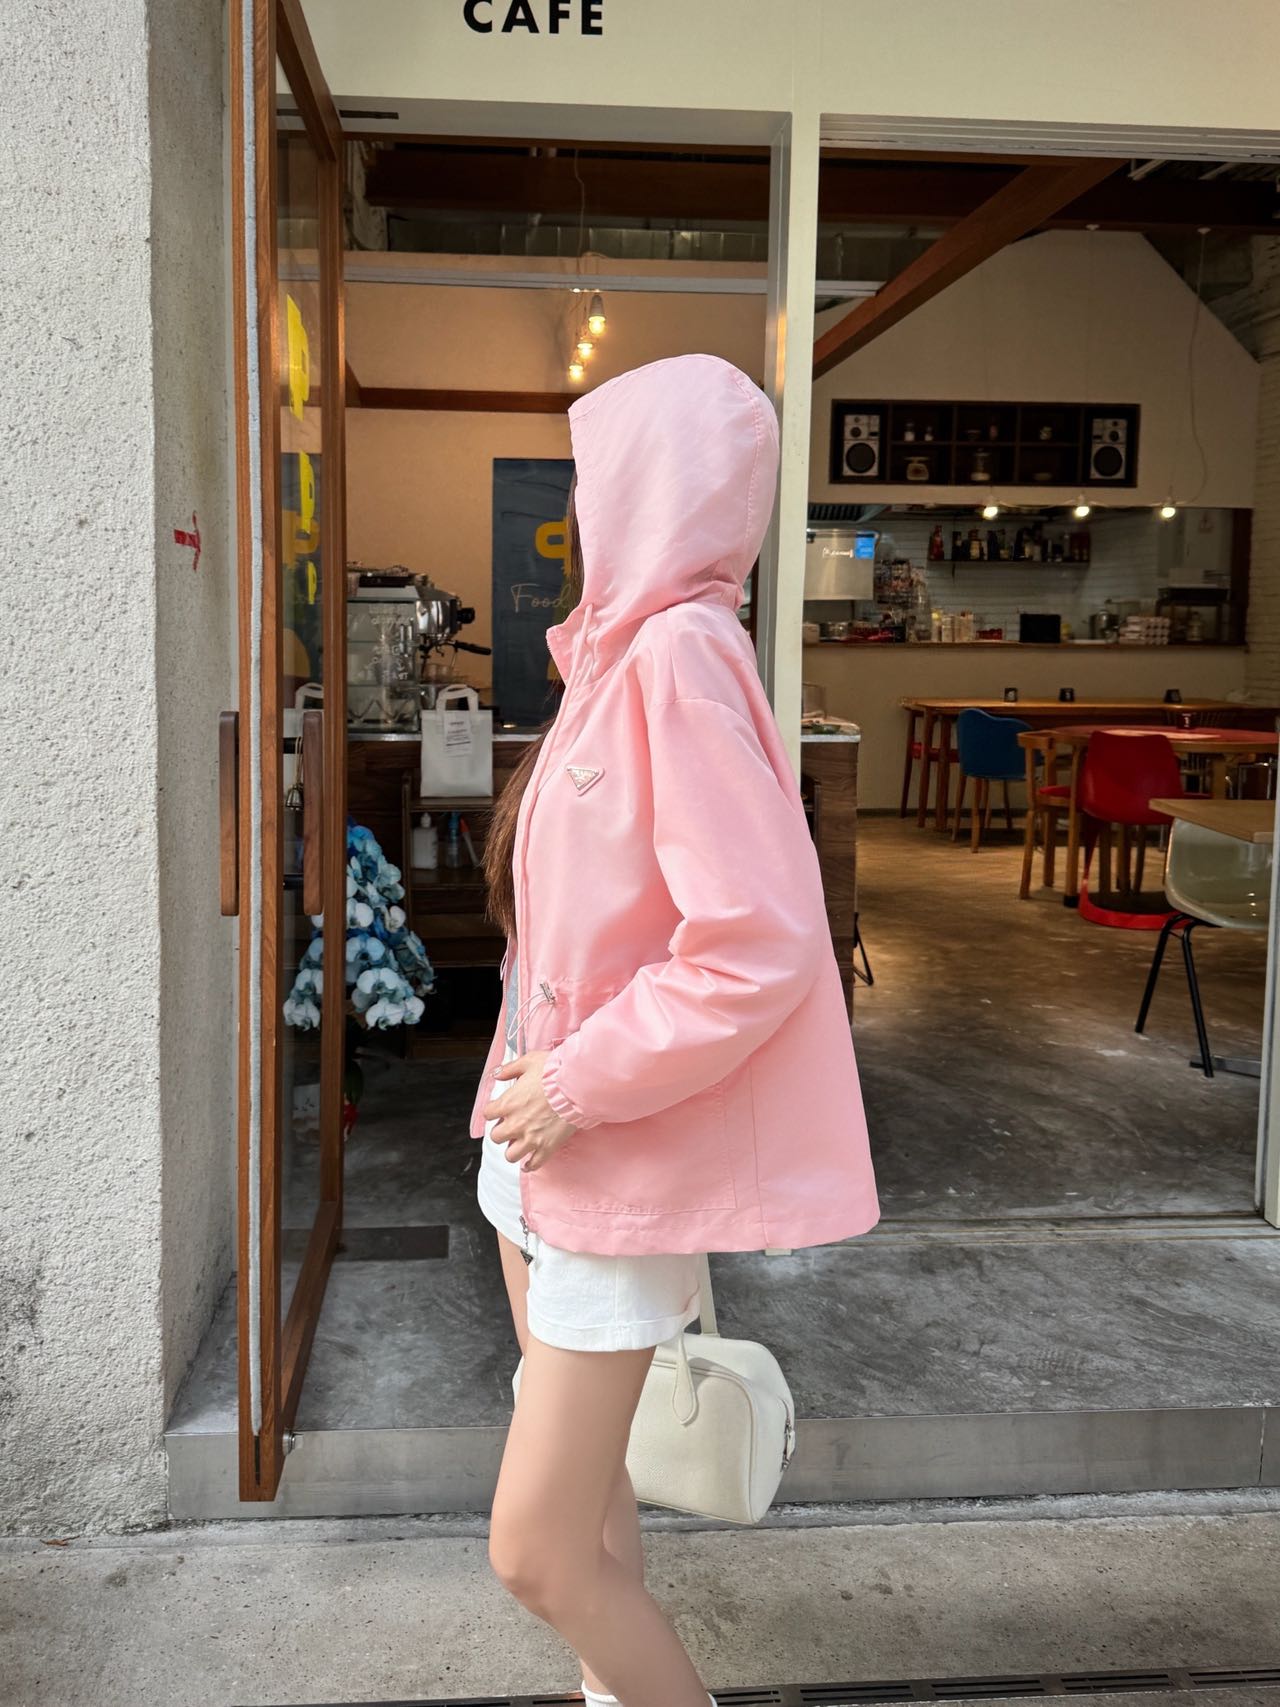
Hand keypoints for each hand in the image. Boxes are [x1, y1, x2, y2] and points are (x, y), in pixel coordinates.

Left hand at [482, 1050, 577, 1171]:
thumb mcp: (529, 1061)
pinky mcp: (547, 1147)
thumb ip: (510, 1069)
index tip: (499, 1111)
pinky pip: (534, 1164)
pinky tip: (529, 1162)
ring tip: (519, 1144)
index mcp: (508, 1103)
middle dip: (502, 1131)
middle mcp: (516, 1124)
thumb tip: (498, 1074)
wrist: (576, 1086)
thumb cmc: (554, 1073)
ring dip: (513, 1149)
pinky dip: (530, 1165)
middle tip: (511, 1126)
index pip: (488, 1114)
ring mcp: (531, 1138)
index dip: (493, 1112)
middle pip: (496, 1137)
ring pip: (511, 1155)